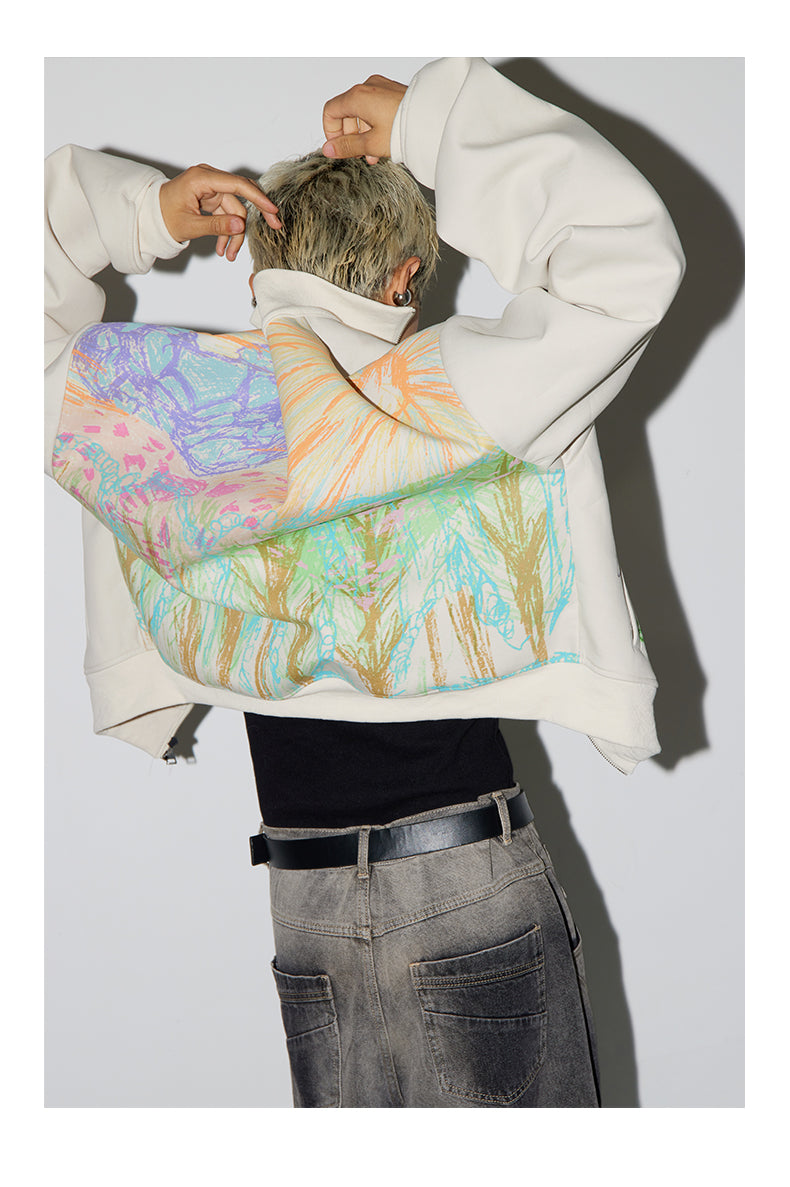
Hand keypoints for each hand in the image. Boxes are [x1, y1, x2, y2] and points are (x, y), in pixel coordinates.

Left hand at [159, 164, 280, 261]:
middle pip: (241, 196)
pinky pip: (227, 213)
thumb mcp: (189, 226)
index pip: (237, 185)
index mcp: (201, 179)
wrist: (149, 216)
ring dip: (234, 233)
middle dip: (255, 215)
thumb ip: (216, 226)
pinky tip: (223, 248)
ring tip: (228, 255)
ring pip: (235, 210)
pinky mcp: (211, 197)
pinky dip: (227, 230)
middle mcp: (208, 179)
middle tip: (275, 227)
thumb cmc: (163, 217)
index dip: (258, 198)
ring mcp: (211, 188)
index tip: (273, 211)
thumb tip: (241, 225)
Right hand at [322, 75, 406, 163]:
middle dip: (350, 136)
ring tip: (373, 154)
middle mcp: (368, 86)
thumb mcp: (372, 144)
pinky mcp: (392, 91)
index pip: (330, 111)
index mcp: (358, 96)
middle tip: (359, 155)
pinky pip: (375, 107)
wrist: (434, 119)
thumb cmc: (405, 130)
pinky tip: (383, 142)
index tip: (339, 148)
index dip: (331, 132)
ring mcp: (381, 87)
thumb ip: (347, 147)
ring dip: (363, 133)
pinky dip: (374, 124)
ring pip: (361, 111)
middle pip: (346, 112)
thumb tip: (328, 150)